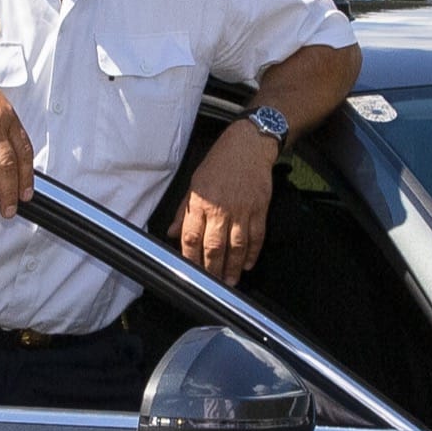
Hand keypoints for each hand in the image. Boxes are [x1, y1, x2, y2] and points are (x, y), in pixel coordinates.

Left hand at [177, 128, 276, 283]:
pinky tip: (248, 264)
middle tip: (212, 285)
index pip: (191, 237)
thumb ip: (184, 210)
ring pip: (236, 246)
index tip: (191, 272)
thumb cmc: (219, 162)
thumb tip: (172, 232)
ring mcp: (242, 210)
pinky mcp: (259, 208)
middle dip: (212, 269)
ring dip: (233, 267)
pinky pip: (256, 236)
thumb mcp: (195, 183)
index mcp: (200, 202)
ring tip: (231, 281)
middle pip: (214, 247)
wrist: (248, 145)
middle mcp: (220, 209)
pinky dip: (253, 253)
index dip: (190, 258)